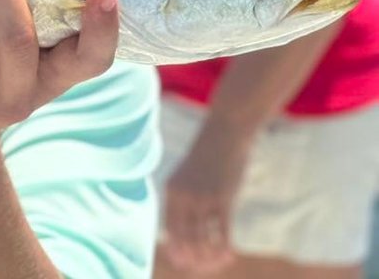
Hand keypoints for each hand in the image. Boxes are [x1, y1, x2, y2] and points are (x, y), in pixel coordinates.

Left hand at [160, 126, 250, 272]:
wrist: (224, 134)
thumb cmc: (208, 157)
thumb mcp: (189, 176)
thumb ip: (185, 198)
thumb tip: (186, 222)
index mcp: (171, 190)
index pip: (169, 229)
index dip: (177, 249)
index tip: (186, 263)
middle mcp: (183, 196)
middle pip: (184, 238)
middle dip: (194, 258)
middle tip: (206, 267)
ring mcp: (202, 198)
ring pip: (202, 238)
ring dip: (210, 256)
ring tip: (220, 262)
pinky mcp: (223, 198)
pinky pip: (221, 231)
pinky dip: (224, 247)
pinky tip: (230, 255)